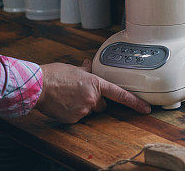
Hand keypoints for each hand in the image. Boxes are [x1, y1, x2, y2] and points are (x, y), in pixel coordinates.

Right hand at [35, 60, 150, 122]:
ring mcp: (84, 110)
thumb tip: (88, 65)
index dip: (135, 102)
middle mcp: (92, 98)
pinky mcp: (74, 119)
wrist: (38, 86)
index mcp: (95, 83)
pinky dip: (72, 113)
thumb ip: (85, 70)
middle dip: (94, 100)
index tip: (146, 108)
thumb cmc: (54, 75)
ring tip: (67, 97)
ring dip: (82, 106)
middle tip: (78, 93)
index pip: (120, 94)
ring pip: (89, 111)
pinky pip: (78, 117)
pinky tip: (63, 104)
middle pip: (101, 104)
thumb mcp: (73, 69)